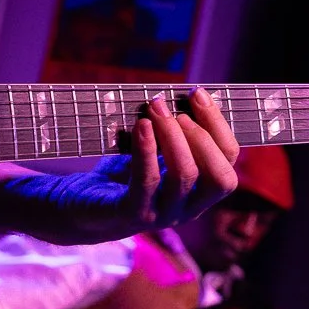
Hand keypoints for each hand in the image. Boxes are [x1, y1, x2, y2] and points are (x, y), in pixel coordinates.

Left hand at [15, 90, 240, 242]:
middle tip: (175, 108)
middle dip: (203, 136)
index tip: (197, 93)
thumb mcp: (152, 151)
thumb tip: (185, 94)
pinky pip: (147, 183)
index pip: (229, 162)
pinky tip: (142, 125)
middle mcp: (187, 208)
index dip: (219, 125)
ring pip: (185, 177)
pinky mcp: (132, 215)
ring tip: (154, 110)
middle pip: (221, 178)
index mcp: (198, 191)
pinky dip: (147, 150)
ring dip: (173, 136)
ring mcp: (162, 215)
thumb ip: (172, 132)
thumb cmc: (121, 176)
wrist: (79, 207)